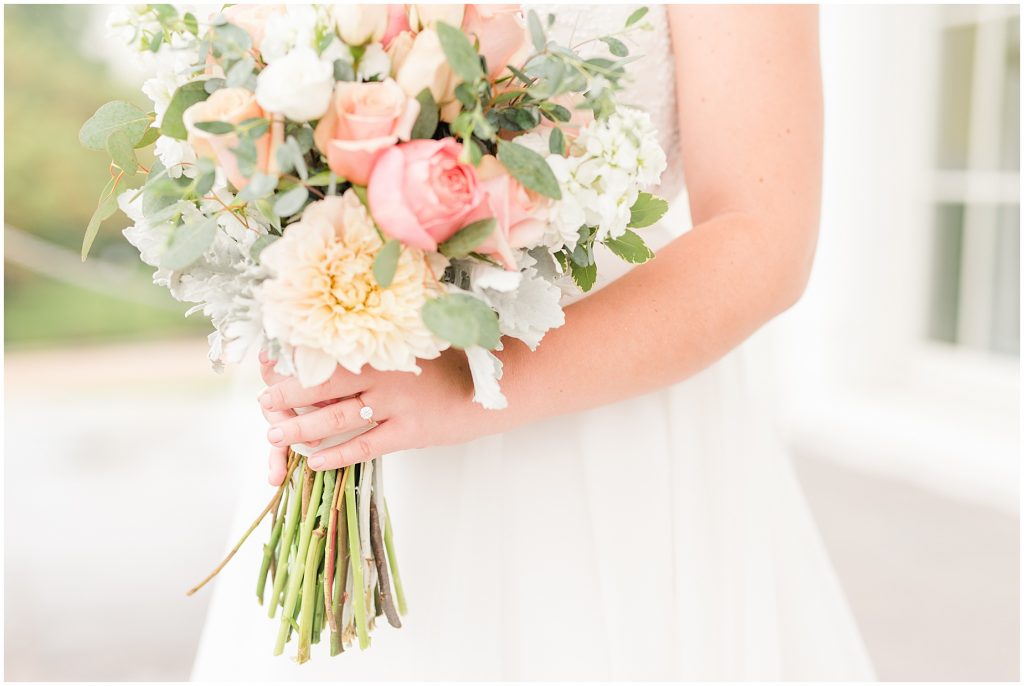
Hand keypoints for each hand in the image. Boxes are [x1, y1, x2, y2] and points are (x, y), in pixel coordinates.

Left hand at [257, 348, 488, 480]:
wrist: (489, 387)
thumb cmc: (445, 361)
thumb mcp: (411, 338)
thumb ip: (375, 337)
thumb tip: (328, 332)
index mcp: (381, 345)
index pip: (326, 351)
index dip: (294, 357)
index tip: (268, 361)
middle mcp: (384, 373)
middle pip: (324, 384)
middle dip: (288, 393)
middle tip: (265, 401)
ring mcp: (396, 405)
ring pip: (338, 417)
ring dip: (303, 427)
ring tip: (276, 433)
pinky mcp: (408, 432)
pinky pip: (365, 446)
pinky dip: (337, 453)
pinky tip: (314, 461)